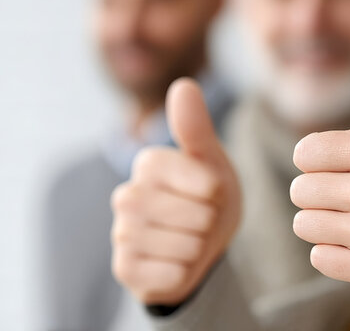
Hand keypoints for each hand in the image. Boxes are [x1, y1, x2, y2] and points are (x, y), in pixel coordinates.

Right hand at [111, 79, 240, 304]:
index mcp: (148, 163)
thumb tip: (183, 85)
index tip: (209, 192)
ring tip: (190, 239)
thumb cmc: (207, 198)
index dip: (217, 192)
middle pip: (195, 216)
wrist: (199, 247)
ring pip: (185, 246)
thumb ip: (196, 128)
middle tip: (200, 219)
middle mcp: (126, 196)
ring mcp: (121, 234)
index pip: (203, 181)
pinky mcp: (124, 270)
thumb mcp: (211, 162)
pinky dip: (185, 272)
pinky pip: (172, 275)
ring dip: (199, 247)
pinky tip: (176, 262)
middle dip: (210, 221)